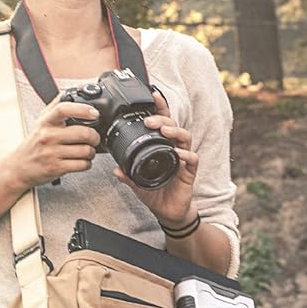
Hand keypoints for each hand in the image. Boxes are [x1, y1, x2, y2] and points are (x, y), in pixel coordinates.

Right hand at [3, 97, 101, 189]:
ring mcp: (52, 153)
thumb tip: (72, 91)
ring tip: (86, 151)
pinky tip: (81, 161)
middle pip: (83, 133)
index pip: (63, 109)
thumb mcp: (41, 121)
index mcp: (46, 121)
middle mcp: (48, 136)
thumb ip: (56, 106)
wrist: (19, 167)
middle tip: (93, 138)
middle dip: (94, 137)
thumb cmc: (33, 143)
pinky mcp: (56, 168)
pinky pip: (82, 165)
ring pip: (86, 150)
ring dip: (91, 152)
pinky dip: (87, 163)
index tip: (94, 113)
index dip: (83, 109)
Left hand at [114, 90, 198, 228]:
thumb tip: (115, 168)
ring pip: (184, 138)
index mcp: (161, 146)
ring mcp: (183, 159)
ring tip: (164, 131)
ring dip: (175, 132)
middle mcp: (174, 149)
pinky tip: (177, 154)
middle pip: (173, 126)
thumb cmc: (156, 193)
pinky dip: (185, 155)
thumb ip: (128, 175)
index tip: (152, 95)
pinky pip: (191, 159)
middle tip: (150, 120)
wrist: (168, 212)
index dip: (159, 108)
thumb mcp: (136, 183)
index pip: (162, 122)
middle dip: (162, 119)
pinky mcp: (190, 172)